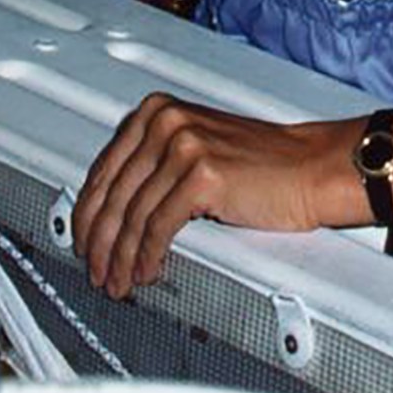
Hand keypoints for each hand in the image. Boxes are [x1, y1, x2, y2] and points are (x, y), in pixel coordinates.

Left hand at [72, 93, 356, 298]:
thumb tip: (111, 212)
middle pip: (113, 195)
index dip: (88, 214)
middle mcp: (166, 120)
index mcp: (157, 110)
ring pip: (132, 217)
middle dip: (99, 243)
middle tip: (95, 270)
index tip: (82, 240)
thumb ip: (154, 167)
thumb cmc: (262, 165)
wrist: (310, 168)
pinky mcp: (202, 174)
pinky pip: (158, 228)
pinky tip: (146, 272)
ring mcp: (183, 145)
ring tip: (119, 281)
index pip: (104, 169)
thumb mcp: (196, 150)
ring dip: (120, 259)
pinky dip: (146, 257)